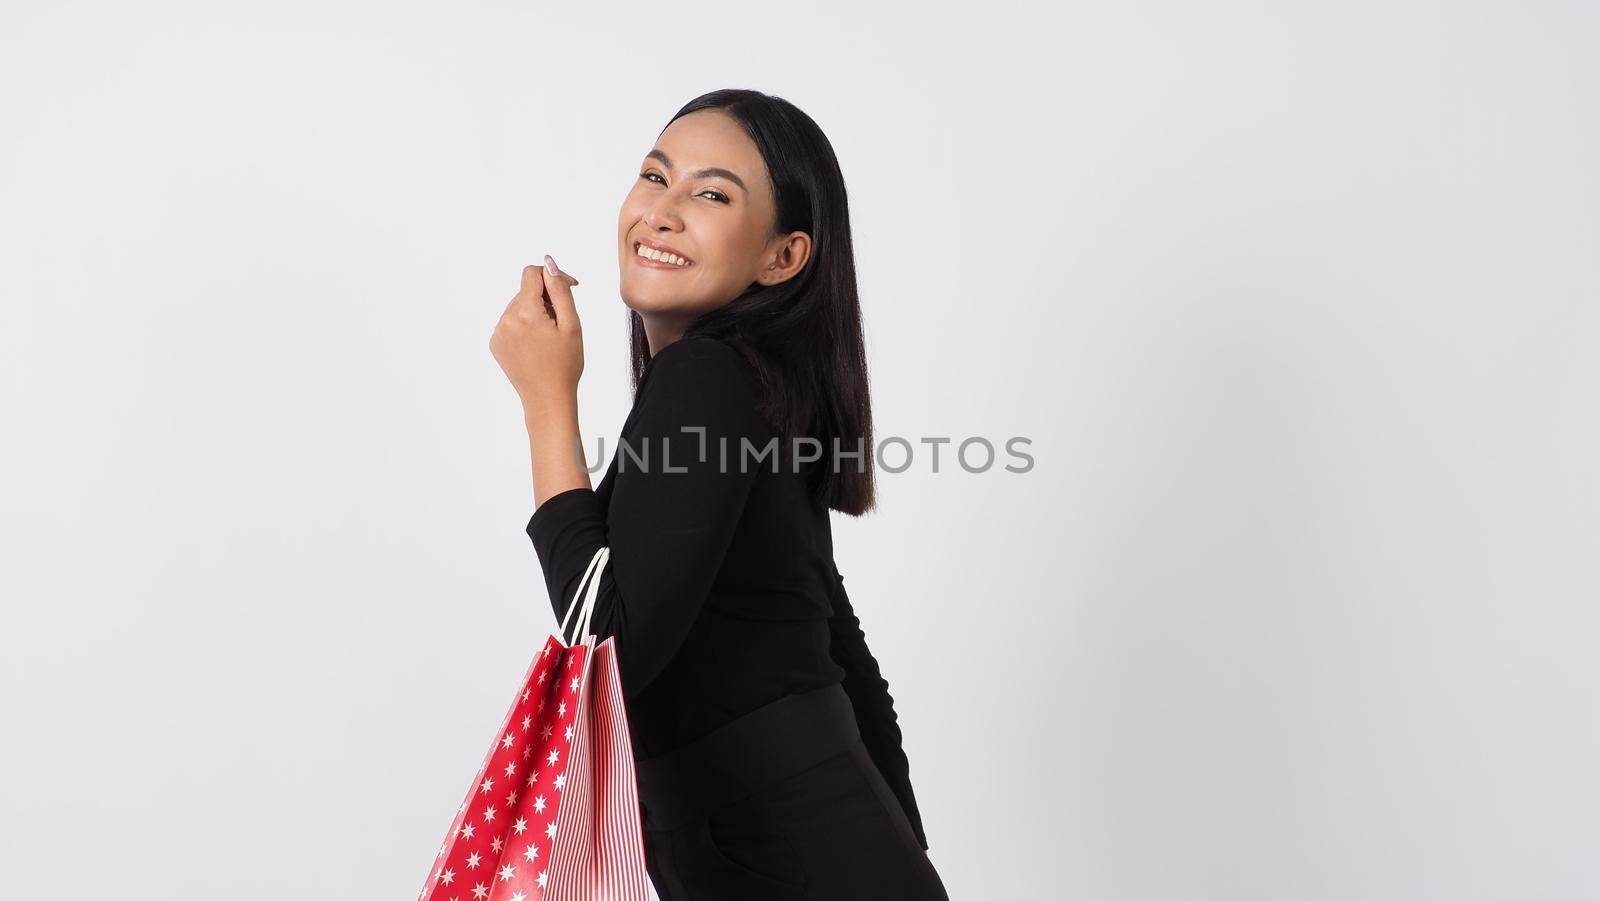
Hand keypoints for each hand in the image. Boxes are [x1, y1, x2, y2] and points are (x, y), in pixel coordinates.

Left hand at [490, 255, 583, 410]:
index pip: (533, 274)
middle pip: (526, 292)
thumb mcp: (571, 324)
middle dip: (546, 300)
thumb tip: (549, 263)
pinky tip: (536, 346)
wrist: (548, 399)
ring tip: (549, 338)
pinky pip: (511, 323)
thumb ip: (559, 289)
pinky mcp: (495, 343)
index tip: (569, 287)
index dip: (553, 276)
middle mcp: (506, 319)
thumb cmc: (565, 364)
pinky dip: (524, 327)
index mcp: (525, 311)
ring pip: (519, 307)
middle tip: (562, 324)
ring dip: (535, 313)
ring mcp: (498, 332)